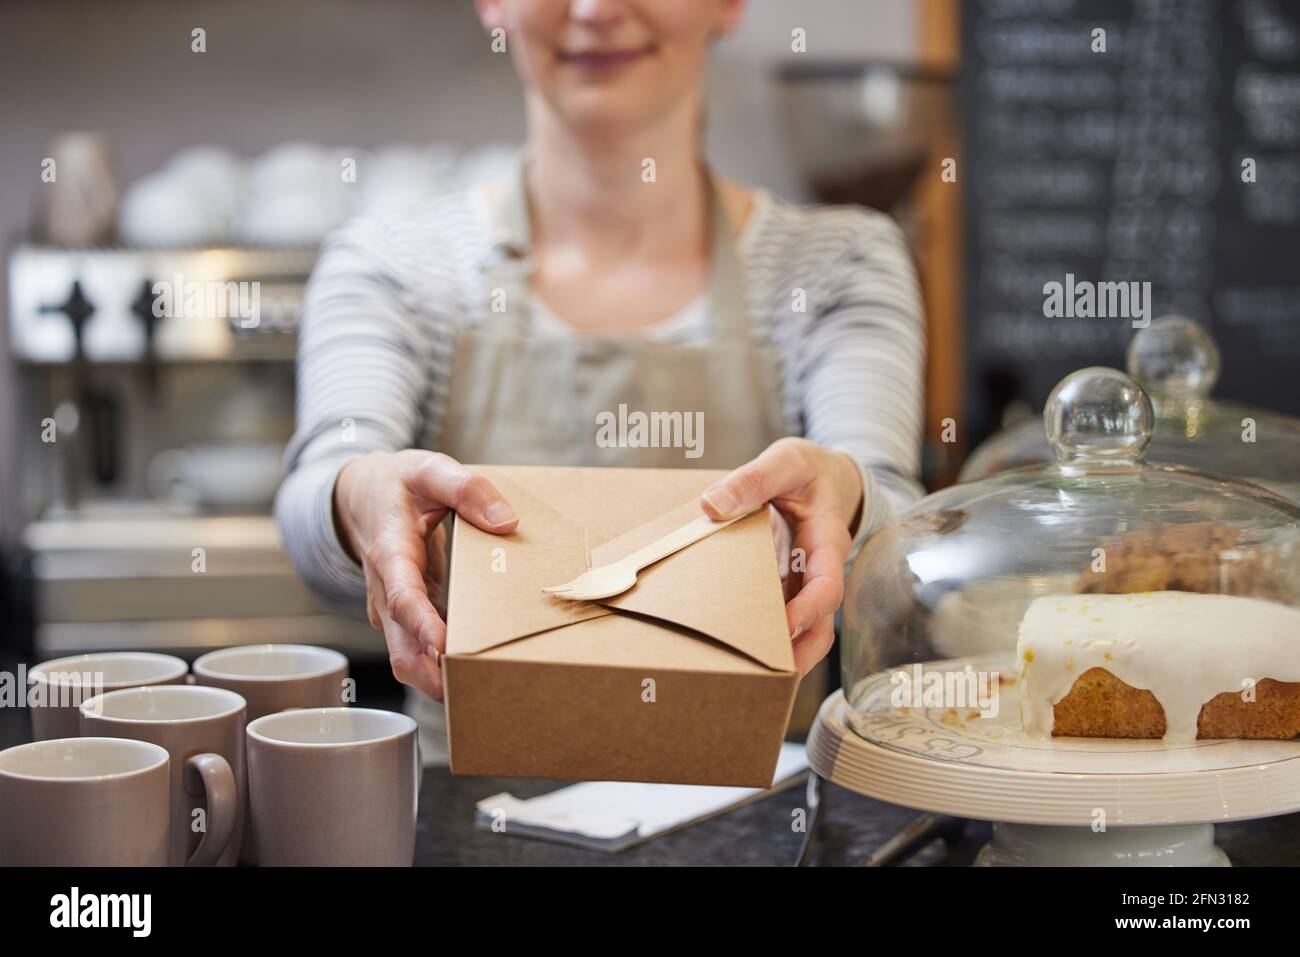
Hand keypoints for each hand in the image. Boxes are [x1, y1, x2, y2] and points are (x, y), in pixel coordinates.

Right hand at [333, 450, 517, 699]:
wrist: (359, 495)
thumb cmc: (396, 483)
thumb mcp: (429, 469)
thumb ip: (466, 488)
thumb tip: (505, 521)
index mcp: (390, 554)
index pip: (403, 598)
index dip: (424, 627)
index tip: (446, 648)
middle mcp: (385, 591)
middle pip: (402, 649)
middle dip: (434, 676)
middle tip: (476, 690)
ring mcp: (393, 609)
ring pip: (410, 658)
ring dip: (441, 678)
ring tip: (485, 689)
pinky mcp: (407, 616)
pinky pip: (422, 649)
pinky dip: (444, 663)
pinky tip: (479, 669)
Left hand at [700, 438, 862, 675]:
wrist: (825, 476)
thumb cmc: (808, 471)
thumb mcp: (785, 461)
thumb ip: (753, 479)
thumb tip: (712, 505)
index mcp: (827, 541)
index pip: (827, 586)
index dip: (809, 610)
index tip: (783, 626)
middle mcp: (820, 571)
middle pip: (820, 624)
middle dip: (799, 653)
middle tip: (766, 674)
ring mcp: (805, 584)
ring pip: (806, 631)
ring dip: (785, 655)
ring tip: (753, 678)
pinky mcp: (789, 588)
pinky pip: (783, 618)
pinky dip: (768, 636)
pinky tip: (739, 650)